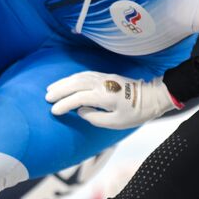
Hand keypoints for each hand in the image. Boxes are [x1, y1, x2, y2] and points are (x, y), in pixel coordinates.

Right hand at [46, 71, 178, 129]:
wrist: (151, 97)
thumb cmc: (135, 113)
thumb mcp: (116, 123)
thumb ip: (95, 118)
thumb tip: (81, 111)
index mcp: (105, 97)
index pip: (78, 98)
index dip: (64, 104)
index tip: (54, 111)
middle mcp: (103, 84)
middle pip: (75, 84)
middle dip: (59, 90)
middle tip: (47, 98)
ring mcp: (105, 78)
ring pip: (79, 77)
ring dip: (64, 83)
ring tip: (51, 89)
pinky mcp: (107, 76)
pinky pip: (85, 75)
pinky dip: (73, 78)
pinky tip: (66, 83)